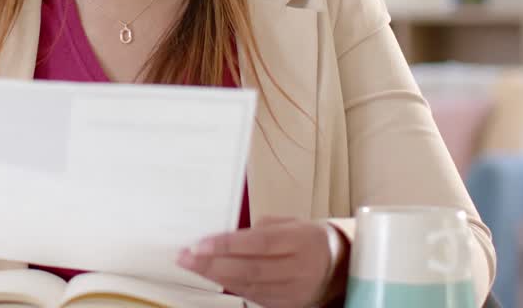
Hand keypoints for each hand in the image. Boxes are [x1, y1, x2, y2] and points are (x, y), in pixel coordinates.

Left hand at [176, 217, 347, 307]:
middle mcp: (299, 269)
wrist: (337, 268)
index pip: (259, 243)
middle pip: (250, 268)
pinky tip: (214, 277)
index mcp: (302, 241)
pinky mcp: (287, 306)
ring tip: (193, 266)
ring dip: (216, 277)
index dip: (226, 245)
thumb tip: (226, 237)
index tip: (199, 244)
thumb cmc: (308, 239)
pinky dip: (231, 287)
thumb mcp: (290, 223)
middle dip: (212, 264)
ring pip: (249, 286)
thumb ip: (259, 229)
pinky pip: (254, 297)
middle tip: (185, 257)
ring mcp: (294, 291)